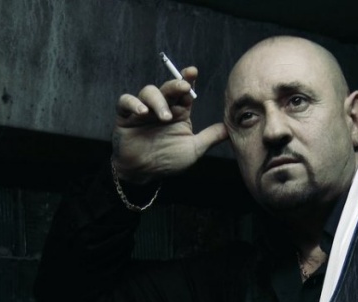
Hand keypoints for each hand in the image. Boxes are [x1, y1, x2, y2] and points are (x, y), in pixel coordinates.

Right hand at [112, 66, 227, 184]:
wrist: (143, 173)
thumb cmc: (167, 160)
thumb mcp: (194, 149)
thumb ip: (211, 136)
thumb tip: (232, 127)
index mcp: (179, 112)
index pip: (184, 92)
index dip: (188, 80)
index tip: (193, 72)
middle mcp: (162, 107)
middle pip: (168, 87)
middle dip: (176, 84)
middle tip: (183, 88)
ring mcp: (143, 110)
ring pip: (148, 91)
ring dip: (158, 101)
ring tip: (165, 117)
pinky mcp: (125, 115)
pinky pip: (125, 101)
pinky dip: (133, 103)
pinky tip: (141, 113)